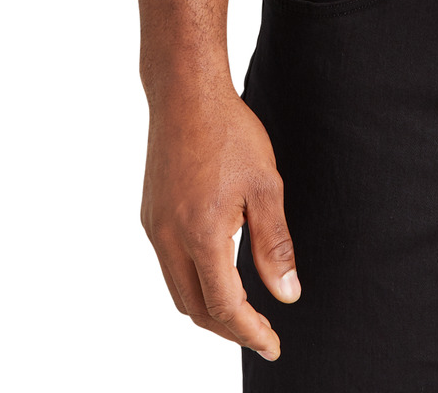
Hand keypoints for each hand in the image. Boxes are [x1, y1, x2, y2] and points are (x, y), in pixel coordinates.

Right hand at [141, 84, 298, 359]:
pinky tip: (216, 272)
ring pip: (178, 290)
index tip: (273, 344)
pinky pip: (168, 265)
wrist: (186, 93)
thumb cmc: (230, 133)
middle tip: (262, 332)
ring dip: (208, 308)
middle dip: (228, 328)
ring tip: (242, 311)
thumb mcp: (266, 187)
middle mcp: (168, 238)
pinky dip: (193, 282)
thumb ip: (274, 245)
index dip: (250, 331)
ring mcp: (154, 227)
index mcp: (200, 235)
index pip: (224, 306)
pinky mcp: (150, 214)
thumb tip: (287, 295)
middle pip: (194, 308)